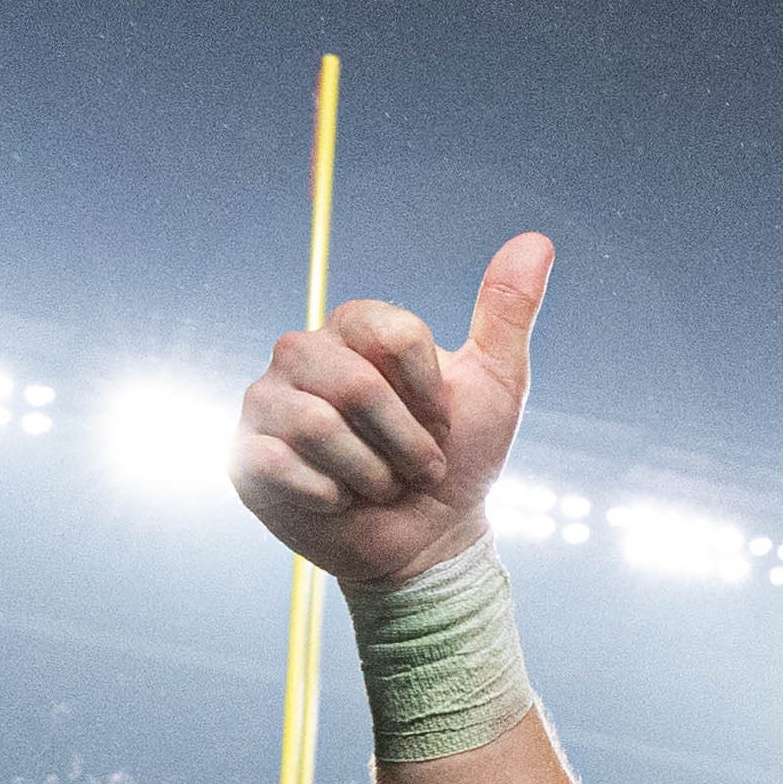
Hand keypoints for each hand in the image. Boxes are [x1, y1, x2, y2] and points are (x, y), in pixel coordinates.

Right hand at [231, 232, 553, 589]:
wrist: (426, 543)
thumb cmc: (457, 460)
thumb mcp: (495, 386)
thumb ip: (508, 312)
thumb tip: (537, 241)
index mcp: (355, 328)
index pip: (394, 334)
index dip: (430, 394)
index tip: (442, 423)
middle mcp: (301, 353)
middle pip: (357, 385)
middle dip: (406, 444)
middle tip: (417, 468)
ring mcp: (266, 402)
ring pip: (318, 426)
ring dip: (372, 474)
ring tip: (380, 486)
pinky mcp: (245, 454)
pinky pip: (282, 466)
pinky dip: (329, 497)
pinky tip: (337, 501)